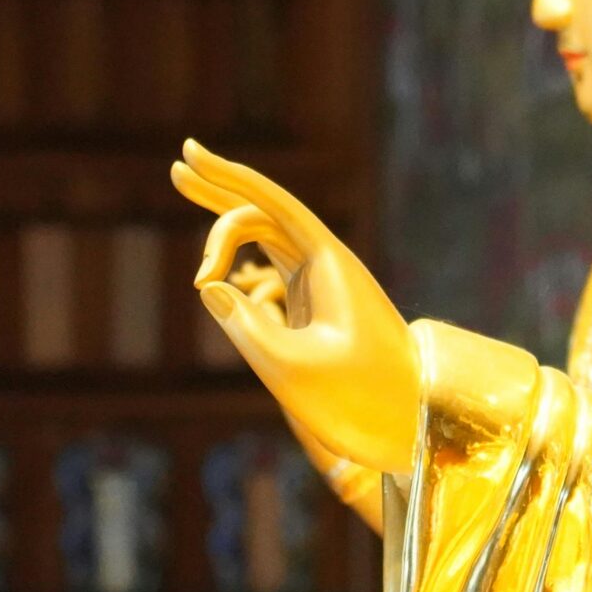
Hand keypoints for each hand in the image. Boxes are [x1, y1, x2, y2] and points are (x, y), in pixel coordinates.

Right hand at [174, 139, 420, 474]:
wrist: (413, 426)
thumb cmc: (362, 402)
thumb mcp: (294, 371)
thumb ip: (246, 327)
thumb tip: (208, 287)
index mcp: (328, 262)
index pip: (269, 203)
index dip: (228, 179)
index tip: (191, 198)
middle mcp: (325, 263)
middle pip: (265, 210)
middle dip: (221, 188)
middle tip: (178, 164)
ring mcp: (321, 285)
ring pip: (267, 238)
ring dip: (227, 228)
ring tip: (191, 217)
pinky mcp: (316, 309)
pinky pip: (274, 270)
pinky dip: (241, 262)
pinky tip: (218, 270)